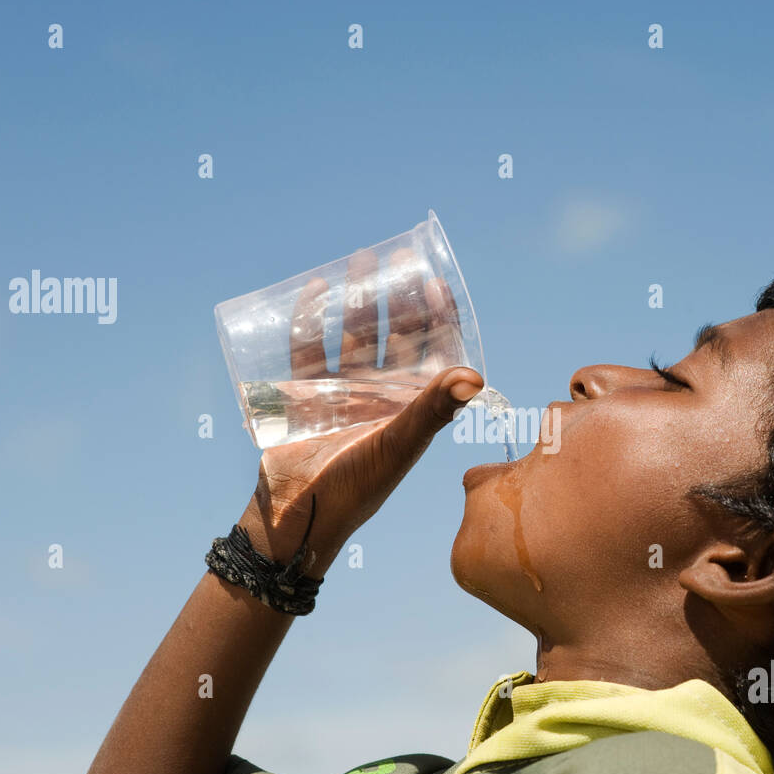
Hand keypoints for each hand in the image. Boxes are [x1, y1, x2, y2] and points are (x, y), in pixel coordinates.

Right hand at [237, 247, 482, 574]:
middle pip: (391, 335)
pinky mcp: (302, 396)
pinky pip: (307, 349)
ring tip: (361, 261)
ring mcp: (340, 394)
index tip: (438, 282)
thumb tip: (476, 375)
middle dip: (397, 297)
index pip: (431, 352)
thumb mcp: (398, 446)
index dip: (437, 318)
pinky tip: (315, 289)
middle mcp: (379, 396)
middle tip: (398, 256)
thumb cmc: (354, 488)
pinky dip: (310, 319)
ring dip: (356, 299)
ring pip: (351, 335)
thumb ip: (432, 412)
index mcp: (409, 407)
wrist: (296, 517)